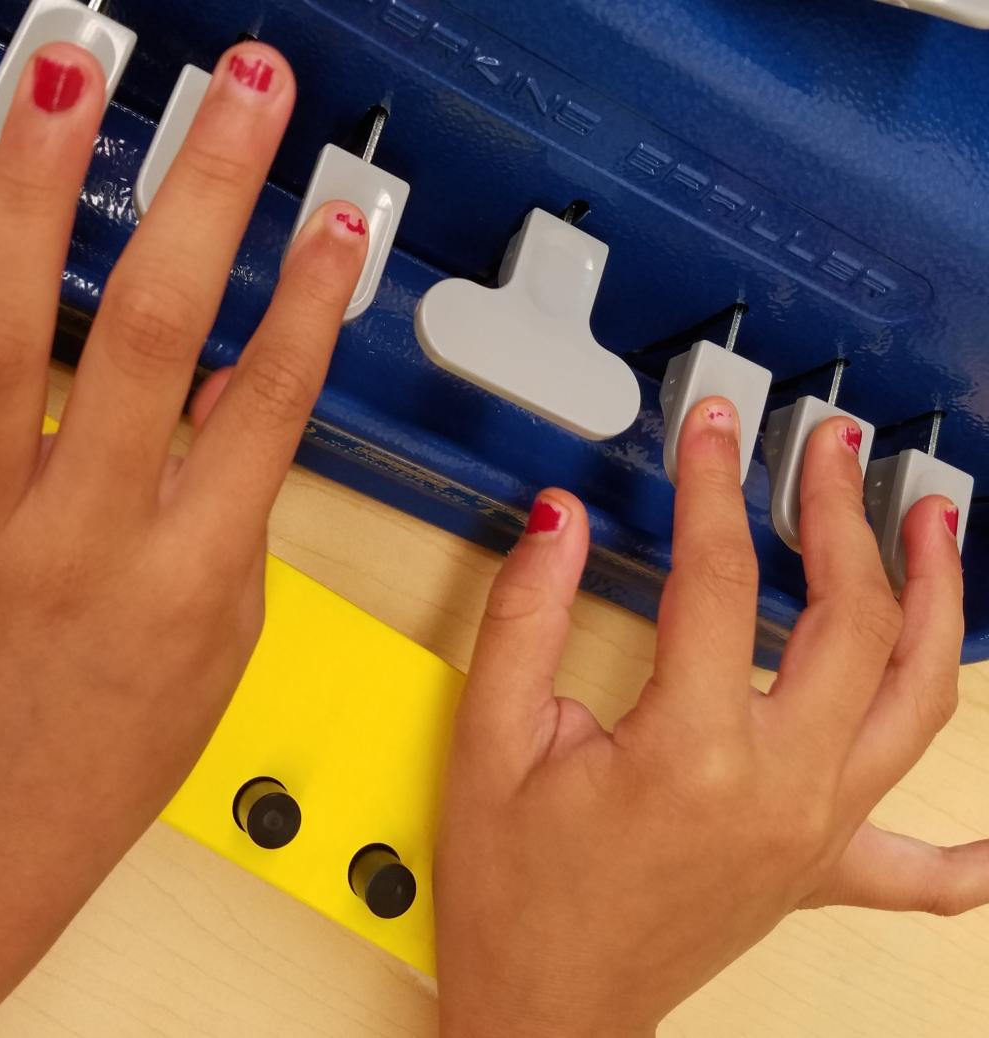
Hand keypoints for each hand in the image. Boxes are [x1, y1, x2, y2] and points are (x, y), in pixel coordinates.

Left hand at [0, 41, 365, 1036]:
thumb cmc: (109, 756)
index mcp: (185, 578)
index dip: (308, 298)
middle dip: (205, 196)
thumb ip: (229, 520)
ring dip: (38, 197)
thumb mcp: (219, 645)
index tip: (335, 213)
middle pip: (147, 337)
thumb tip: (235, 403)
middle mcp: (78, 541)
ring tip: (69, 85)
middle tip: (237, 94)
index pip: (264, 407)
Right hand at [436, 397, 986, 1035]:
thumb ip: (524, 617)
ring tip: (934, 526)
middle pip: (850, 619)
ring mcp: (815, 833)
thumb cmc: (514, 891)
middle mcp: (780, 791)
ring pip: (917, 702)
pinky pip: (929, 872)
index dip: (713, 485)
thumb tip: (558, 519)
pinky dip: (979, 848)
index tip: (712, 427)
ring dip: (936, 602)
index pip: (721, 579)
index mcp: (693, 754)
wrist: (543, 1009)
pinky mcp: (817, 870)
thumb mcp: (491, 741)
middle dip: (841, 515)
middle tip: (827, 451)